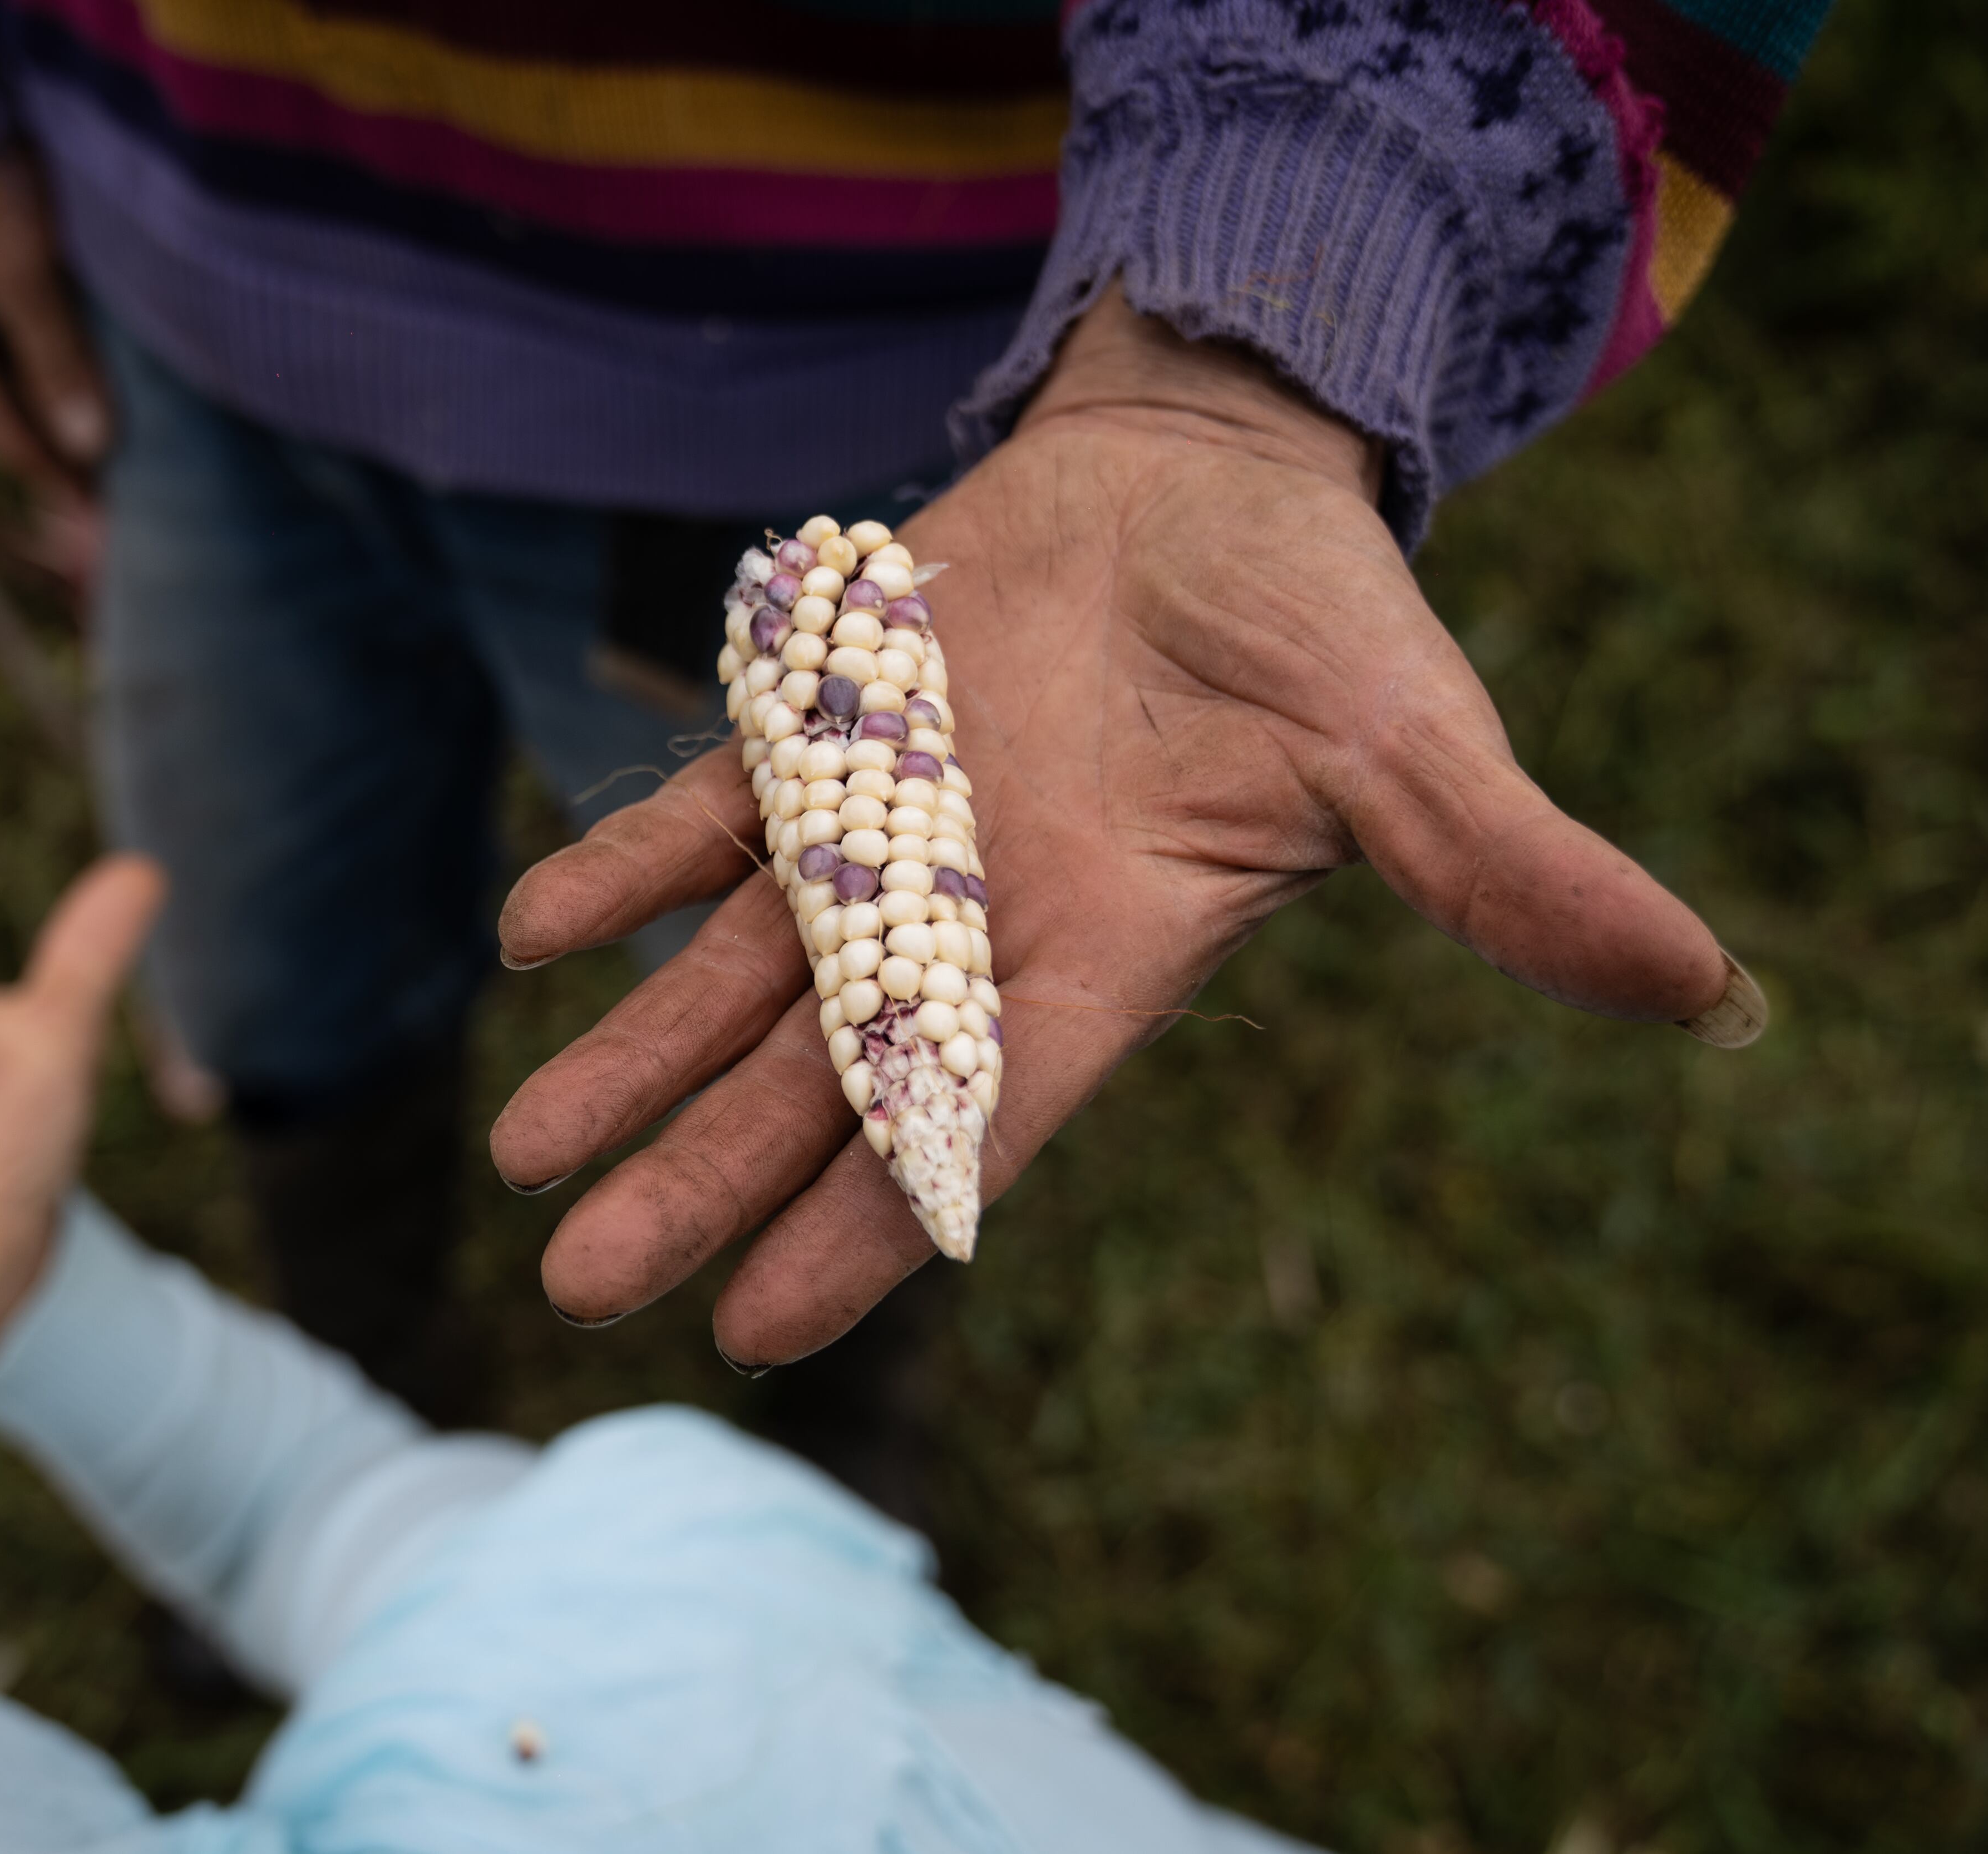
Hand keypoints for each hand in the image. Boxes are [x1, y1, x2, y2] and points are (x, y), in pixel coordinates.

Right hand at [0, 155, 110, 527]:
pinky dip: (40, 378)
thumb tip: (87, 447)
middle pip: (1, 422)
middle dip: (56, 460)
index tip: (104, 534)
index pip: (6, 439)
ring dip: (49, 420)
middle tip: (114, 508)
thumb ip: (55, 357)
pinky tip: (78, 390)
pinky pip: (0, 355)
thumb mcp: (23, 267)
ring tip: (106, 462)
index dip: (58, 484)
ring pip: (2, 390)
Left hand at [492, 286, 1756, 1367]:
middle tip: (581, 1288)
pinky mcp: (820, 733)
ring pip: (730, 970)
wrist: (1205, 486)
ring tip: (527, 1160)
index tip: (756, 1328)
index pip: (969, 1120)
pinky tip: (532, 935)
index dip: (868, 1220)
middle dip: (703, 1177)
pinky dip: (621, 863)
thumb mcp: (1409, 746)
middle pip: (815, 1079)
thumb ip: (1504, 870)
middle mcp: (969, 918)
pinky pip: (701, 815)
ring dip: (628, 1056)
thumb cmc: (1313, 624)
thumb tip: (1707, 987)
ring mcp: (880, 829)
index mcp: (1100, 951)